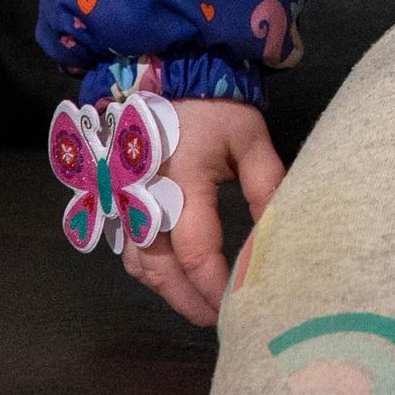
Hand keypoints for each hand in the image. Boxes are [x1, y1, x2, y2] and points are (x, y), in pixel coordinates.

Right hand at [122, 98, 279, 328]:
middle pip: (162, 269)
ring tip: (201, 306)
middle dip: (190, 300)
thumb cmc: (213, 107)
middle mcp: (144, 198)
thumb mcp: (250, 138)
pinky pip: (129, 249)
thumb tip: (279, 234)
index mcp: (182, 181)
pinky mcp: (115, 201)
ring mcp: (124, 201)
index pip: (198, 251)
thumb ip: (266, 185)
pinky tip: (175, 280)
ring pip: (140, 264)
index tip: (241, 302)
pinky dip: (151, 271)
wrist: (166, 74)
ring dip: (169, 290)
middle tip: (220, 320)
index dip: (216, 285)